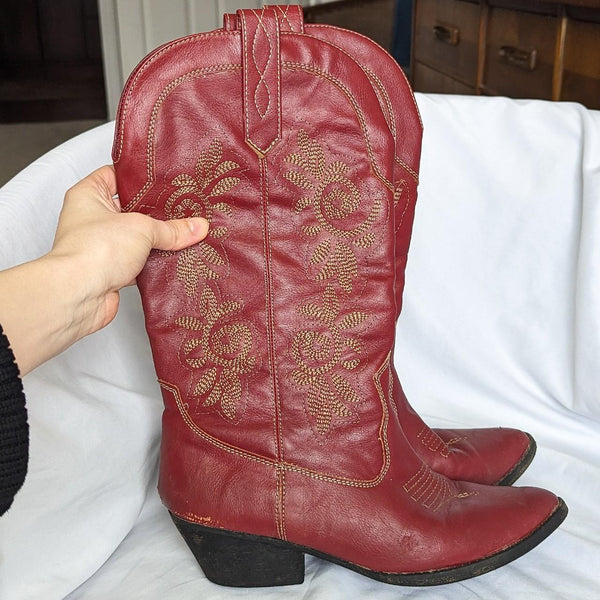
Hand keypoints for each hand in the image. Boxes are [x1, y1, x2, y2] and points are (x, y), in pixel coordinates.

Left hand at [0, 165, 208, 374]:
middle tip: (181, 206)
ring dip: (156, 240)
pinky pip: (138, 262)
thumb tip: (197, 226)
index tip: (163, 178)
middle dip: (155, 211)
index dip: (138, 176)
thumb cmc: (95, 250)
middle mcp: (91, 219)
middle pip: (130, 209)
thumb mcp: (142, 229)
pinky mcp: (110, 270)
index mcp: (88, 195)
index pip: (114, 176)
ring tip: (184, 232)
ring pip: (136, 238)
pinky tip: (174, 259)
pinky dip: (153, 263)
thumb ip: (171, 228)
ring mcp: (101, 246)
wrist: (80, 295)